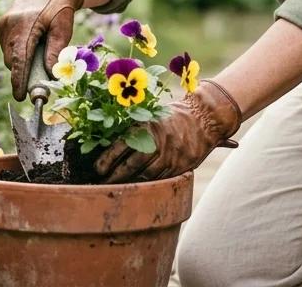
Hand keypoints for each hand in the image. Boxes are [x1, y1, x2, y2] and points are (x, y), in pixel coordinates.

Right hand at [0, 0, 85, 100]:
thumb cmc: (59, 7)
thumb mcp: (63, 27)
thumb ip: (56, 50)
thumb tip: (51, 74)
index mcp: (25, 24)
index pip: (20, 57)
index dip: (19, 79)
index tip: (20, 96)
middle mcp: (9, 24)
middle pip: (12, 60)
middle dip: (23, 74)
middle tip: (38, 83)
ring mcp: (2, 25)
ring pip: (9, 56)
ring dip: (21, 62)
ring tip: (38, 53)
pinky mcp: (0, 26)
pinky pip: (7, 48)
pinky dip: (18, 53)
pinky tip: (31, 44)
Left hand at [94, 80, 242, 182]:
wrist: (204, 118)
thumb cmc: (172, 117)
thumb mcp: (152, 115)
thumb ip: (134, 129)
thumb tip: (106, 140)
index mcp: (147, 126)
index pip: (121, 146)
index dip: (107, 159)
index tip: (97, 168)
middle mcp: (158, 142)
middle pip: (131, 165)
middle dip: (115, 176)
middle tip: (103, 182)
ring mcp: (170, 156)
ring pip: (145, 176)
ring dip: (130, 183)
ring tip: (118, 186)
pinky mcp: (180, 167)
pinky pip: (160, 180)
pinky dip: (148, 184)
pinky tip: (139, 186)